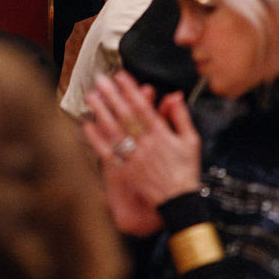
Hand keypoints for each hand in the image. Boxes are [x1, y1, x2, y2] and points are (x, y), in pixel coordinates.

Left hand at [82, 72, 200, 234]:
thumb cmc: (186, 171)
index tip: (121, 76)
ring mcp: (135, 157)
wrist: (180, 202)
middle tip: (100, 80)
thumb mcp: (191, 141)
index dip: (131, 91)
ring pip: (114, 131)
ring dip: (101, 112)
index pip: (143, 108)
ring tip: (91, 97)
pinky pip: (108, 152)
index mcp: (162, 135)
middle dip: (112, 96)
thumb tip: (175, 96)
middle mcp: (146, 144)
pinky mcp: (126, 170)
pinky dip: (97, 139)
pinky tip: (87, 126)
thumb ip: (181, 117)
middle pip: (126, 116)